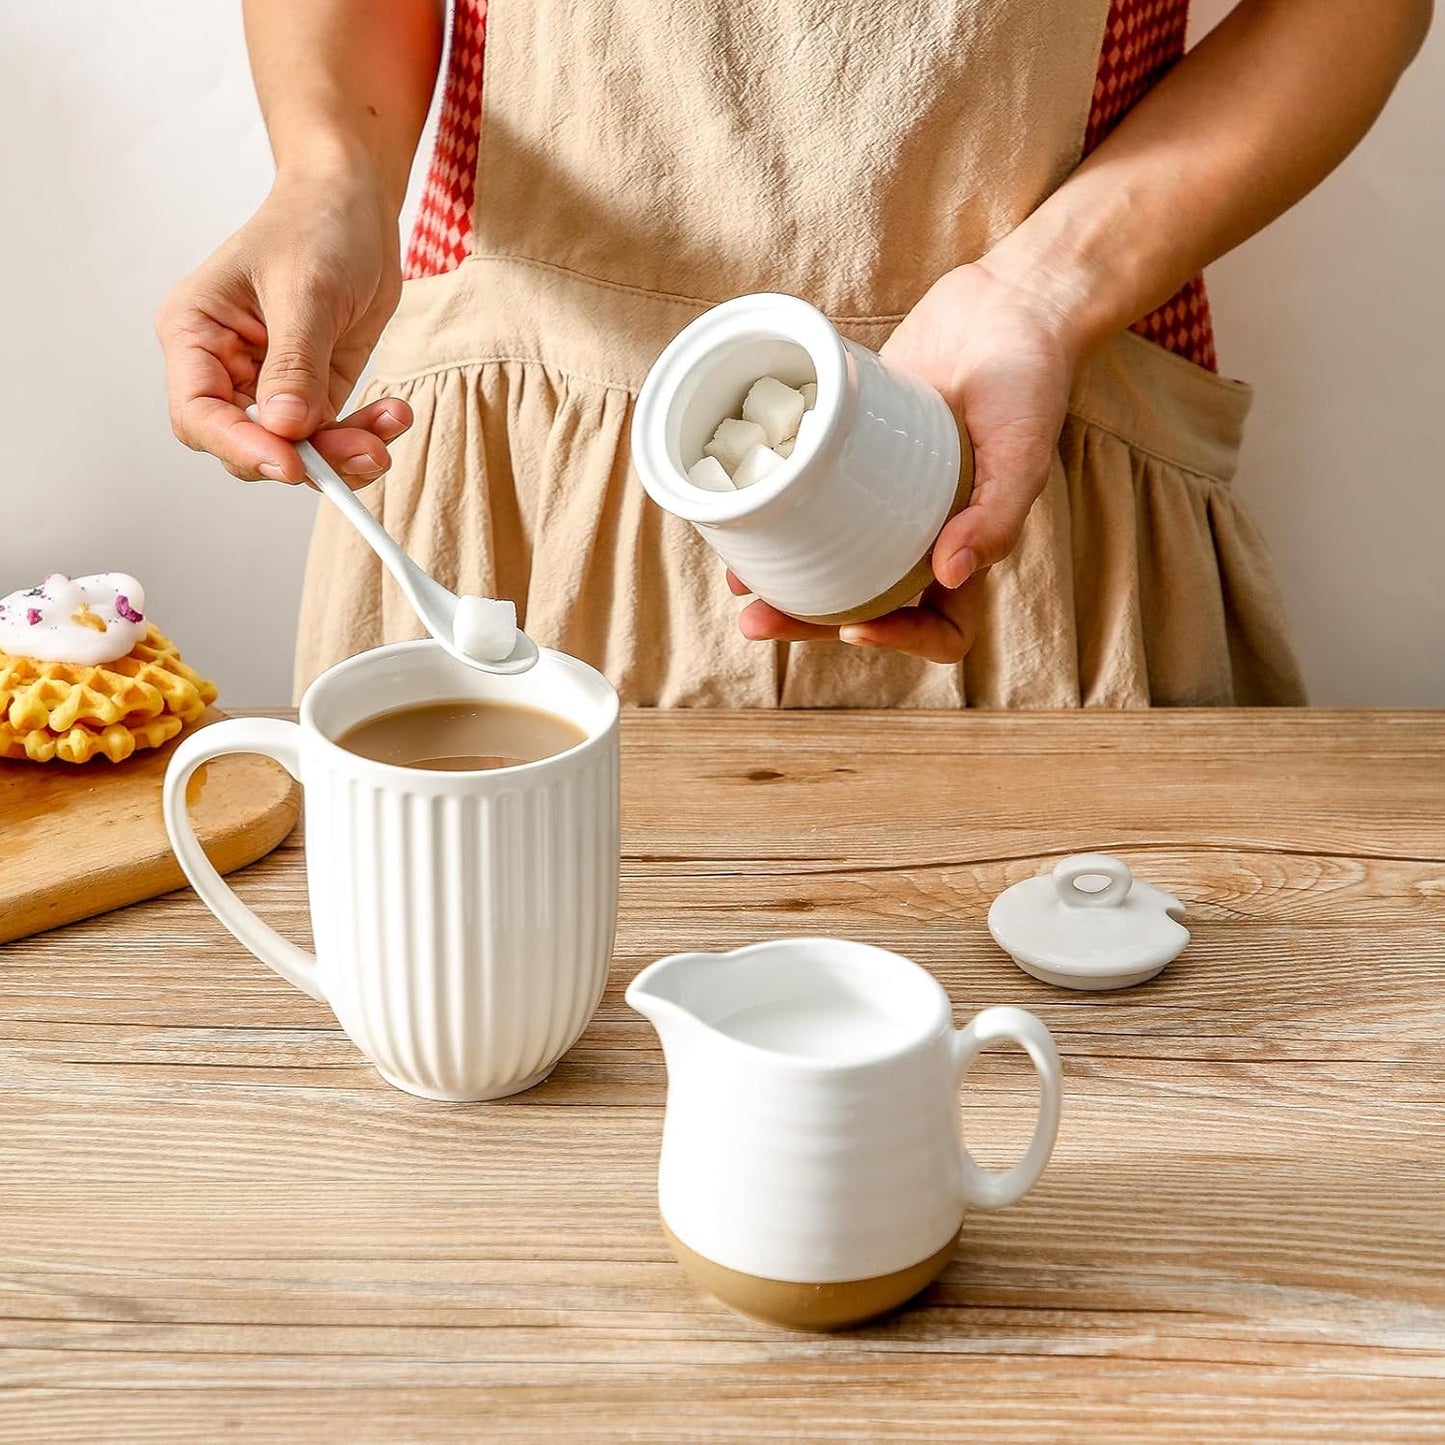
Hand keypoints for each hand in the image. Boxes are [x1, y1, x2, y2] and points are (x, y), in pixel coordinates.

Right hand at [156, 172, 410, 486]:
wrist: (355, 204)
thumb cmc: (315, 226)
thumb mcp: (306, 291)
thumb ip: (294, 363)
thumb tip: (284, 427)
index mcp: (195, 332)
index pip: (197, 413)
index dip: (239, 446)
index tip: (290, 465)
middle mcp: (224, 366)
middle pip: (247, 443)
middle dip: (303, 457)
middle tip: (361, 451)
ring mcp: (269, 384)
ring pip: (294, 449)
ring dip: (342, 453)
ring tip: (387, 431)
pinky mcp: (313, 391)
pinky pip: (331, 434)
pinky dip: (364, 435)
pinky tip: (394, 415)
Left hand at [733, 260, 1083, 661]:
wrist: (1007, 305)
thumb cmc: (1031, 382)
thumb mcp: (1024, 452)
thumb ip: (996, 518)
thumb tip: (949, 576)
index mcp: (966, 548)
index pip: (942, 626)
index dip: (901, 641)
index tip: (854, 630)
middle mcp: (920, 534)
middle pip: (864, 605)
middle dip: (808, 624)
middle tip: (756, 622)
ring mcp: (881, 497)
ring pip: (830, 561)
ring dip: (783, 583)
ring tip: (738, 588)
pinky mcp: (849, 455)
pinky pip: (810, 499)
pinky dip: (776, 517)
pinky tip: (738, 525)